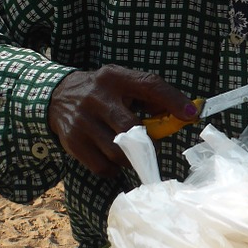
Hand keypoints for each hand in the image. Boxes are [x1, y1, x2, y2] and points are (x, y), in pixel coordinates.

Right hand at [47, 65, 198, 176]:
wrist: (56, 95)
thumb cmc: (101, 91)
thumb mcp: (121, 82)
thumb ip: (149, 95)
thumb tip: (184, 113)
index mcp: (114, 78)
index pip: (149, 85)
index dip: (172, 100)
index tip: (191, 115)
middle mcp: (97, 97)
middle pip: (131, 127)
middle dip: (147, 142)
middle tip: (151, 146)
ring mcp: (82, 120)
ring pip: (117, 152)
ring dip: (130, 158)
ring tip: (129, 152)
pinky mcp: (73, 141)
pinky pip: (101, 166)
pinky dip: (113, 169)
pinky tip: (112, 159)